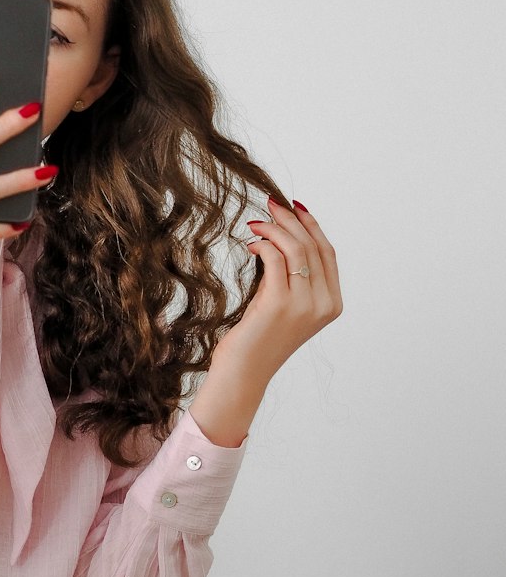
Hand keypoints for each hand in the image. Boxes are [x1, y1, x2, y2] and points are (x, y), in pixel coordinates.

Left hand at [215, 199, 342, 377]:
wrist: (244, 371)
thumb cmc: (259, 338)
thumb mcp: (285, 303)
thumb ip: (291, 276)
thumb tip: (281, 236)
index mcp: (332, 304)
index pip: (328, 253)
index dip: (312, 226)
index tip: (295, 208)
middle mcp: (324, 304)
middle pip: (313, 246)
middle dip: (291, 220)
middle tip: (271, 205)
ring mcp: (304, 305)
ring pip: (296, 249)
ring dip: (275, 229)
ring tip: (256, 223)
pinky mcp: (279, 303)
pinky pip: (275, 259)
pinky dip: (263, 245)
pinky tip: (251, 244)